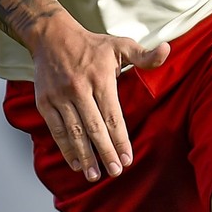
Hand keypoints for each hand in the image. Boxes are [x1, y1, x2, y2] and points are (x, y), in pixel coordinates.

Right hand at [31, 21, 168, 180]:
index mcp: (100, 77)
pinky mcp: (44, 103)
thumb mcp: (121, 45)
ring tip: (94, 175)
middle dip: (105, 152)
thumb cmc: (92, 45)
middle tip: (115, 171)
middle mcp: (79, 89)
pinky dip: (65, 148)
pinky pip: (56, 130)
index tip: (128, 158)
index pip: (112, 115)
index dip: (120, 139)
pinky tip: (75, 162)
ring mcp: (60, 97)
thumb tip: (167, 50)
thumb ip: (144, 54)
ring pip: (74, 132)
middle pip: (94, 127)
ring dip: (84, 156)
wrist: (52, 36)